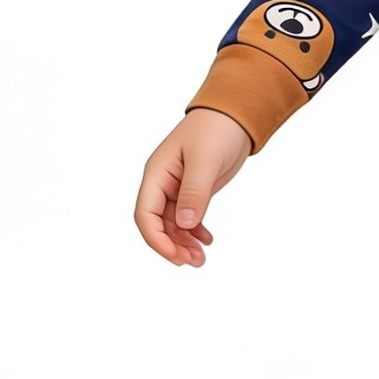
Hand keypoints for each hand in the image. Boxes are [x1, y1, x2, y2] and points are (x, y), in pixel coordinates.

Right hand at [133, 109, 252, 265]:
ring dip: (183, 242)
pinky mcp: (192, 190)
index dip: (156, 239)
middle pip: (157, 224)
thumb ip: (194, 192)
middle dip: (172, 246)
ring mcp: (176, 188)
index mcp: (157, 174)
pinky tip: (207, 241)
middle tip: (193, 262)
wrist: (234, 116)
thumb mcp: (205, 161)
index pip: (145, 214)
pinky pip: (187, 217)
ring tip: (201, 258)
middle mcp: (162, 183)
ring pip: (173, 224)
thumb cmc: (215, 130)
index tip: (175, 256)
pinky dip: (195, 232)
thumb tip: (184, 224)